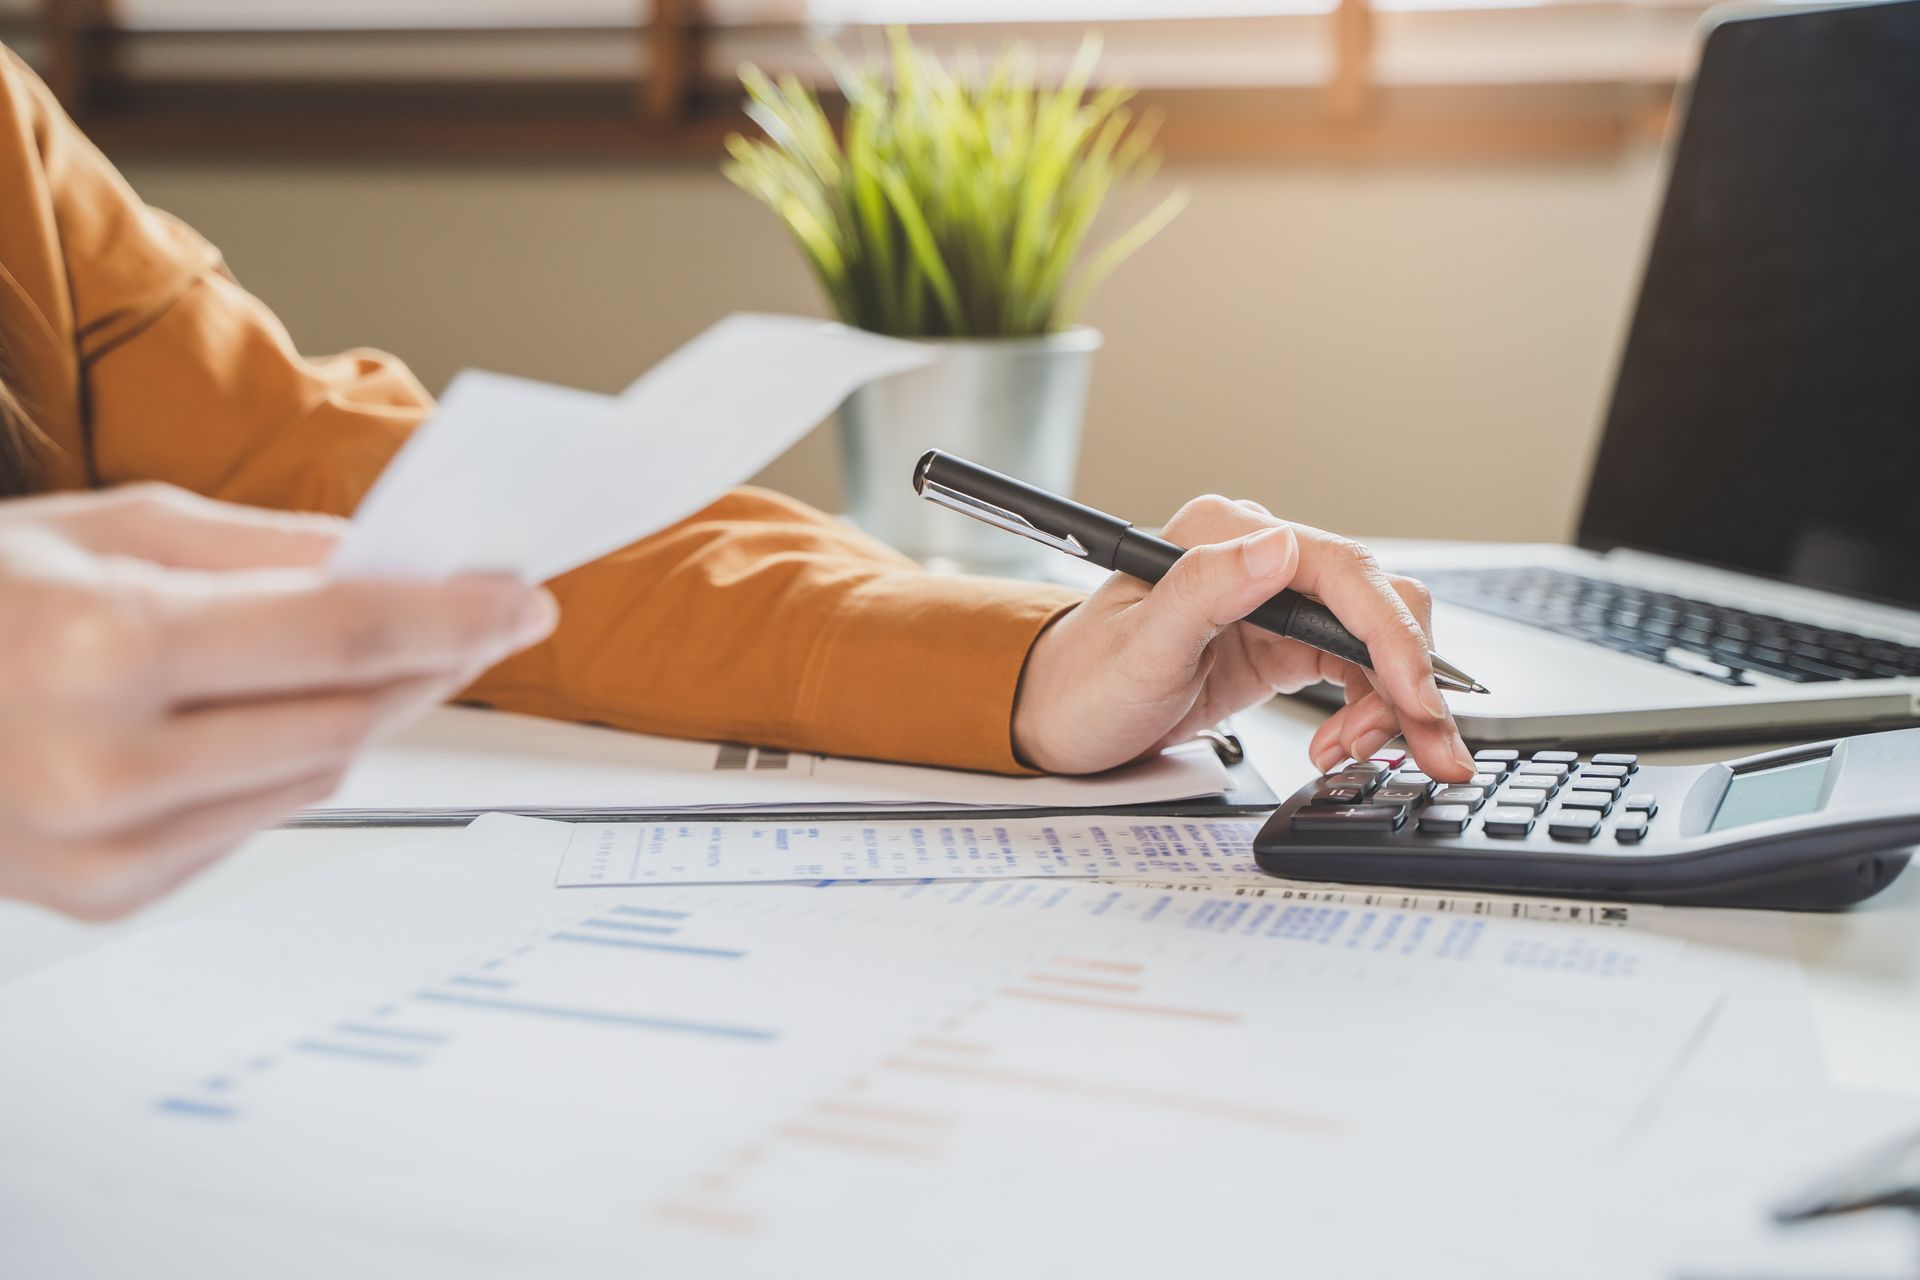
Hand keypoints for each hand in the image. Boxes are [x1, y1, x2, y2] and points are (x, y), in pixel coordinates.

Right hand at [0, 485, 556, 919]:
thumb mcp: (105, 529)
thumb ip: (263, 551)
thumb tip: (391, 561)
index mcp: (101, 649)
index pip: (340, 635)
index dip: (452, 615)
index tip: (525, 600)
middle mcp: (104, 767)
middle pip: (344, 721)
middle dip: (427, 665)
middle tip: (476, 619)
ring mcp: (102, 851)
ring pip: (312, 780)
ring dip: (360, 716)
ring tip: (375, 656)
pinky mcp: (106, 897)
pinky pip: (251, 825)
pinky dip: (281, 768)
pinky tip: (263, 720)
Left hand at [1010, 494, 1474, 781]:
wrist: (1056, 721)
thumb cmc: (1081, 684)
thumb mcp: (1139, 647)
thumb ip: (1206, 591)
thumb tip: (1276, 546)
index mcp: (1225, 538)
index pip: (1340, 574)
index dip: (1391, 638)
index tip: (1416, 699)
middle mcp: (1258, 559)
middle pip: (1375, 605)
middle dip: (1410, 680)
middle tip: (1429, 749)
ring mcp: (1275, 601)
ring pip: (1377, 641)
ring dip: (1394, 704)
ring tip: (1361, 755)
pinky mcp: (1284, 642)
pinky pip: (1356, 668)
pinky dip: (1368, 712)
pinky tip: (1341, 745)